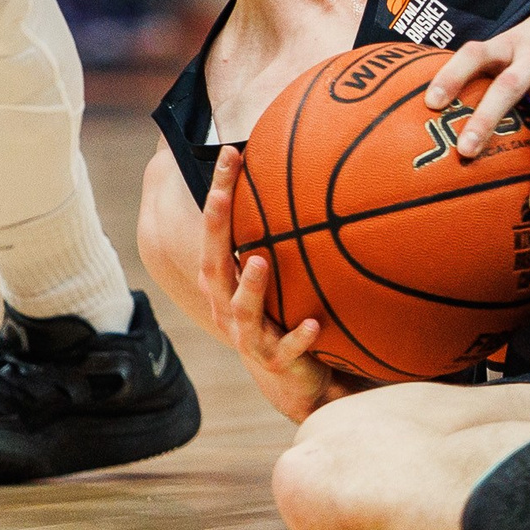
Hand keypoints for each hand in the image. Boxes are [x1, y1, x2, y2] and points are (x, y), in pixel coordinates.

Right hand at [198, 147, 349, 421]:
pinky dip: (299, 336)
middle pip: (213, 263)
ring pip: (241, 310)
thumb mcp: (273, 272)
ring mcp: (248, 336)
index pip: (214, 231)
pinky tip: (315, 324)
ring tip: (261, 261)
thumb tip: (300, 170)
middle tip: (219, 193)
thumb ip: (276, 233)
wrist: (292, 378)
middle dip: (215, 227)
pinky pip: (285, 348)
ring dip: (250, 286)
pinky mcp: (274, 360)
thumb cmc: (279, 313)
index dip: (218, 191)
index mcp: (223, 281)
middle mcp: (226, 306)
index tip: (229, 151)